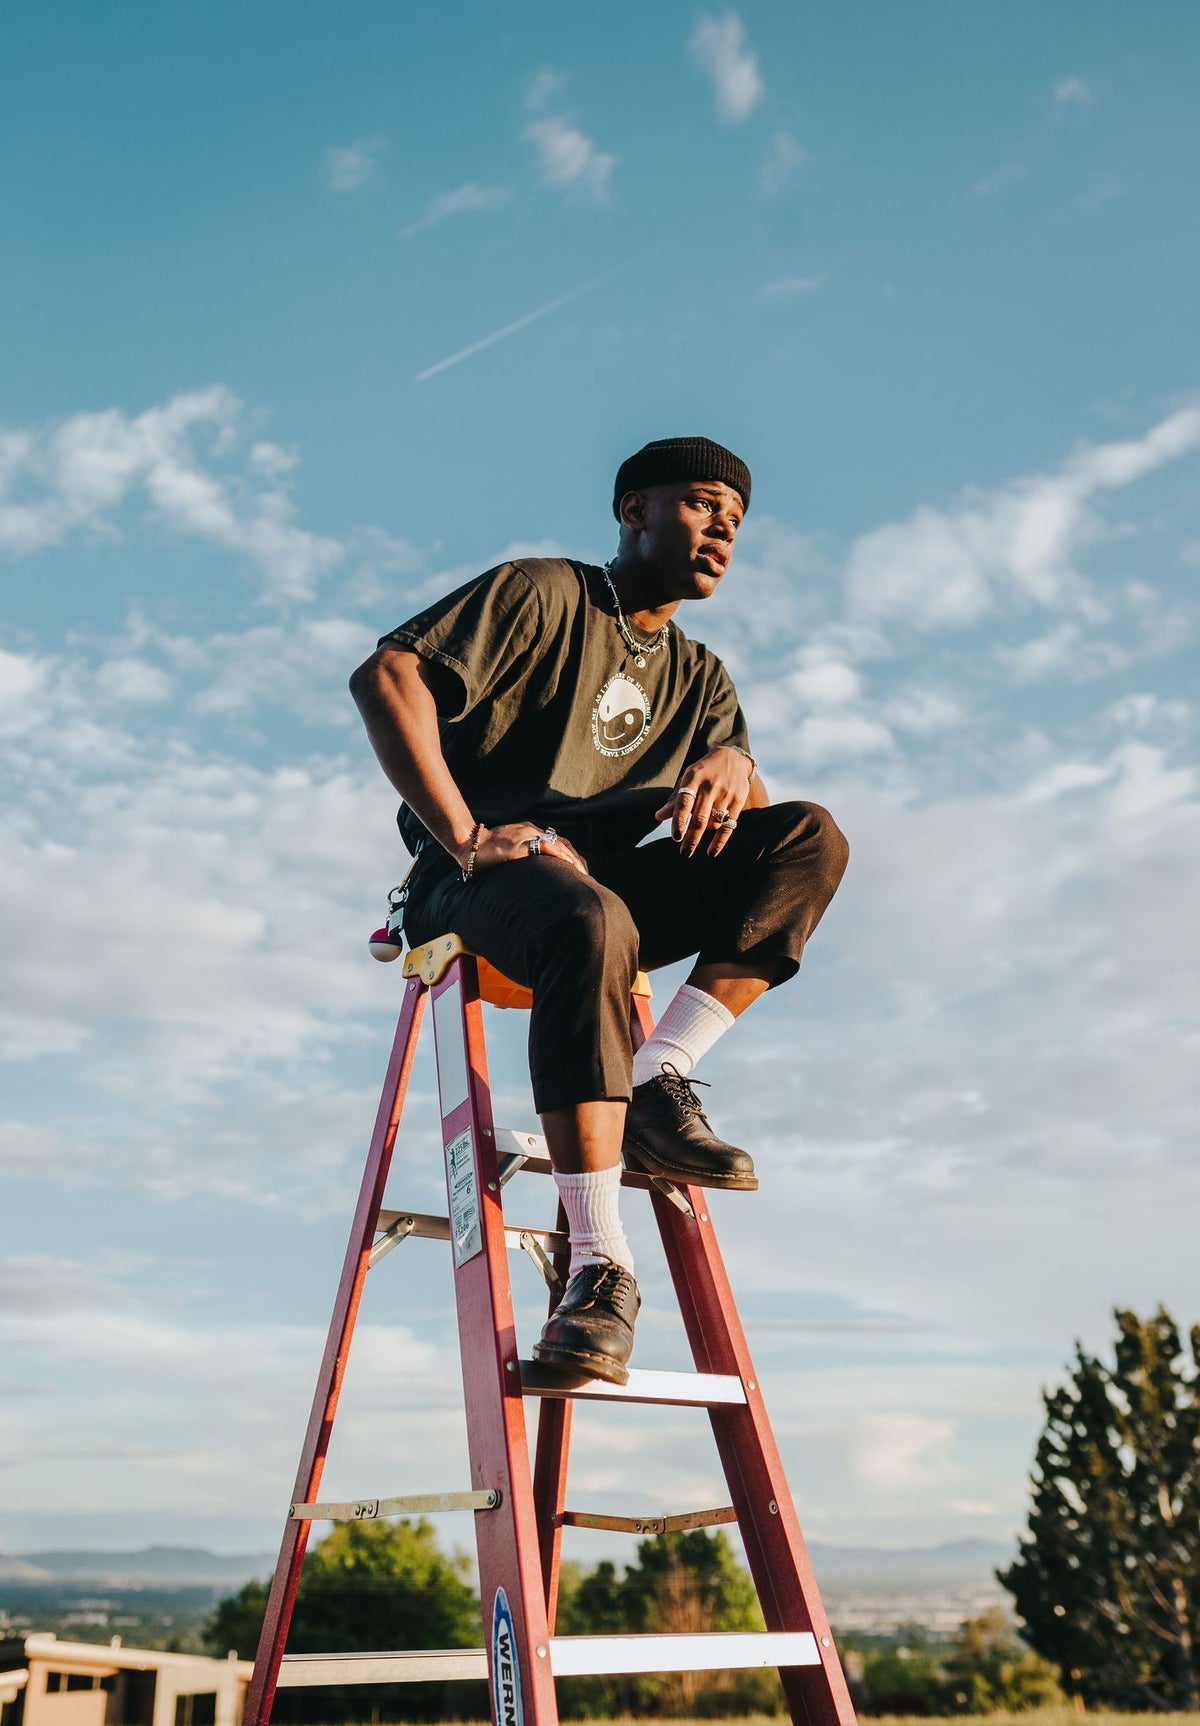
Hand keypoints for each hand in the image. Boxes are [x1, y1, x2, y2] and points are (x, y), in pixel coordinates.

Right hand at [464, 823, 589, 877]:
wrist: (468, 845)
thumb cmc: (485, 852)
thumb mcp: (509, 851)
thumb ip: (522, 856)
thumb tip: (531, 872)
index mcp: (529, 831)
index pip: (557, 841)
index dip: (570, 855)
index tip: (579, 869)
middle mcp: (530, 830)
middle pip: (562, 842)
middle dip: (576, 858)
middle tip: (585, 874)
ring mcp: (525, 836)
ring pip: (557, 844)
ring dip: (572, 859)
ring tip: (581, 873)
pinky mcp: (519, 844)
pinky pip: (544, 847)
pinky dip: (559, 855)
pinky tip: (567, 865)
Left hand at [654, 746, 754, 858]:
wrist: (733, 757)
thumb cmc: (704, 772)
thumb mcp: (688, 778)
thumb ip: (675, 799)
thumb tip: (658, 817)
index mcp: (693, 778)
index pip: (684, 803)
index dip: (679, 821)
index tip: (676, 837)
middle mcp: (710, 786)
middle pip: (700, 818)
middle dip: (691, 838)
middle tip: (684, 853)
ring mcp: (726, 793)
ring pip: (713, 823)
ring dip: (704, 835)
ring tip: (697, 837)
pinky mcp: (738, 800)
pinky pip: (728, 825)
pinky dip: (720, 841)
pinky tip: (712, 852)